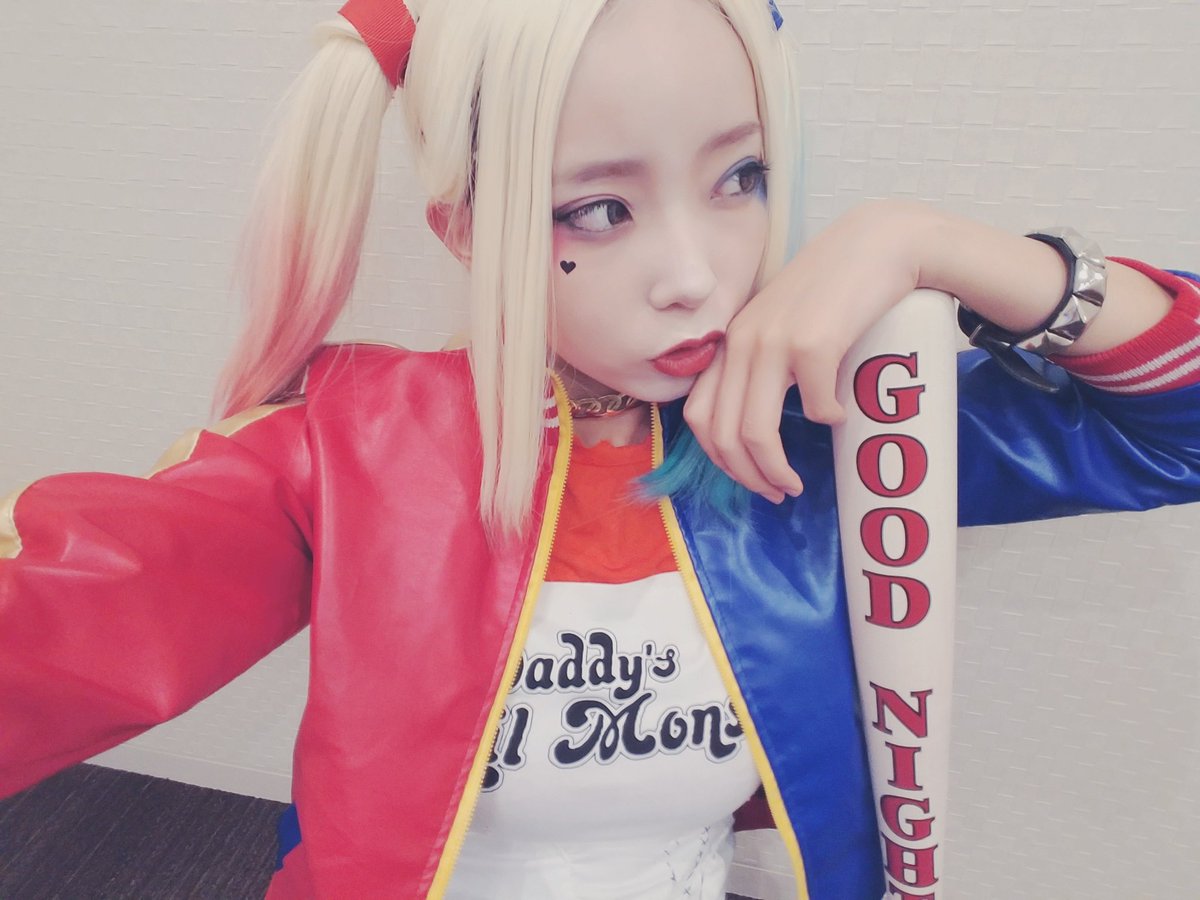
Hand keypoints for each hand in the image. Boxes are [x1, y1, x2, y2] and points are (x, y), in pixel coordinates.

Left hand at [684, 200, 929, 502]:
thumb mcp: (782, 325)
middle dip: (746, 477)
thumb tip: (755, 430)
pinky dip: (830, 423)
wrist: (878, 242)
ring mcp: (775, 342)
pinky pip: (816, 408)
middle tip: (775, 493)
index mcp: (732, 342)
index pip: (699, 416)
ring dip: (774, 470)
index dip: (720, 460)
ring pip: (756, 432)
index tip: (750, 478)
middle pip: (723, 434)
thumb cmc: (835, 290)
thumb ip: (762, 364)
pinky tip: (843, 415)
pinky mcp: (814, 343)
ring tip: (794, 483)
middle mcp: (743, 342)